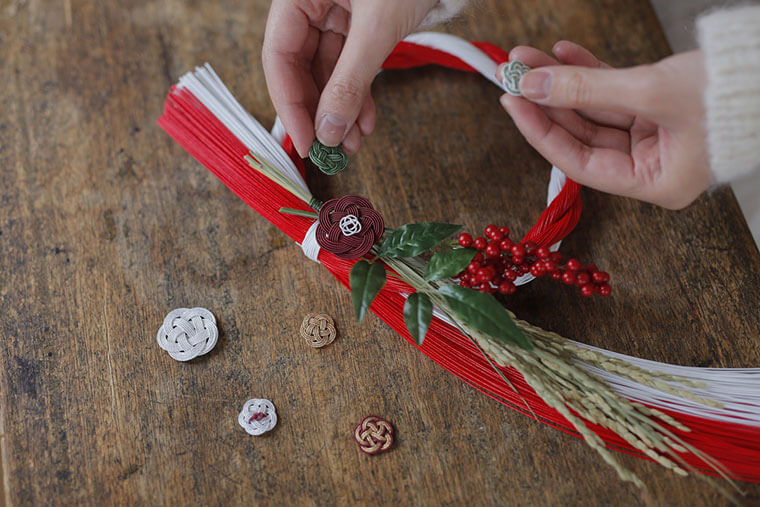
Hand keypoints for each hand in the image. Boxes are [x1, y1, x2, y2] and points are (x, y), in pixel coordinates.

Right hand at [262, 0, 436, 155]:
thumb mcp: (378, 26)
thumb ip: (351, 79)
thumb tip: (329, 129)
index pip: (278, 55)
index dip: (289, 102)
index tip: (305, 140)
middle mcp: (312, 3)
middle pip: (302, 67)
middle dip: (321, 111)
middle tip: (332, 149)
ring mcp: (336, 13)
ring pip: (328, 71)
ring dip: (341, 109)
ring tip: (354, 141)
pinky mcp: (360, 24)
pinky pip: (351, 65)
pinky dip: (360, 94)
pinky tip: (367, 120)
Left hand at [500, 41, 710, 209]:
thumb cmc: (733, 95)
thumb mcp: (651, 91)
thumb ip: (587, 88)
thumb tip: (532, 84)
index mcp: (654, 183)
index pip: (580, 163)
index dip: (541, 131)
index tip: (513, 102)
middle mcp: (652, 164)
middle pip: (583, 133)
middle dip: (549, 99)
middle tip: (516, 72)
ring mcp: (656, 135)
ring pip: (594, 109)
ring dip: (564, 81)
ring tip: (531, 57)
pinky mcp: (660, 108)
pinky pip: (614, 93)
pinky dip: (591, 73)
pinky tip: (563, 54)